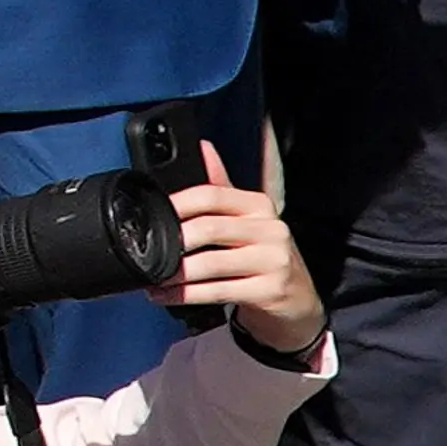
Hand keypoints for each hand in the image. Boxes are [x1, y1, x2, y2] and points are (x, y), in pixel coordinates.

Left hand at [163, 169, 321, 362]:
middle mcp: (271, 230)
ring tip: (154, 277)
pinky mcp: (269, 290)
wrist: (297, 298)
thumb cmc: (263, 255)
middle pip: (210, 229)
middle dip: (175, 242)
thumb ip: (222, 186)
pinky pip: (218, 291)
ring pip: (211, 263)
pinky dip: (187, 295)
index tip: (155, 214)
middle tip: (149, 250)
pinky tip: (169, 296)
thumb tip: (203, 147)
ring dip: (176, 273)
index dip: (179, 203)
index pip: (213, 195)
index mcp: (260, 206)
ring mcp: (273, 261)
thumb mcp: (248, 218)